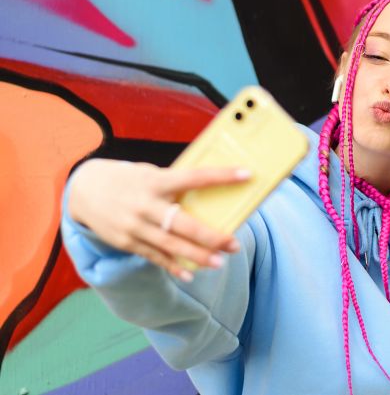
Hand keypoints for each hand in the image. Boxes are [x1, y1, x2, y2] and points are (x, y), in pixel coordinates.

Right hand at [68, 159, 249, 279]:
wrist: (83, 190)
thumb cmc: (127, 178)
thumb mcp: (150, 173)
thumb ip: (174, 185)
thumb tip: (208, 195)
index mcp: (156, 181)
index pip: (195, 178)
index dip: (222, 176)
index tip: (247, 174)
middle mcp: (145, 205)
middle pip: (183, 224)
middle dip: (211, 237)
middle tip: (234, 244)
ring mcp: (135, 227)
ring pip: (171, 246)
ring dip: (197, 256)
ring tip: (219, 262)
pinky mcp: (127, 242)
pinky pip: (154, 257)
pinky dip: (172, 266)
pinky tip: (190, 274)